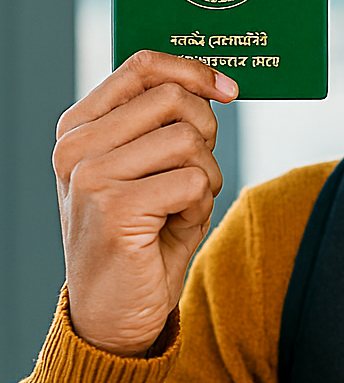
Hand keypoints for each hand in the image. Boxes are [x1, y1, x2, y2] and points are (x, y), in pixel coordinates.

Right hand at [53, 51, 238, 356]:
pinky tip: (175, 229)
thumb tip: (217, 84)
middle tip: (197, 175)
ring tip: (181, 208)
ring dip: (205, 177)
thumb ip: (165, 125)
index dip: (194, 71)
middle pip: (174, 99)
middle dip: (206, 135)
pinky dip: (201, 206)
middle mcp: (76, 146)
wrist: (112, 315)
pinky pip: (194, 181)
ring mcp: (91, 176)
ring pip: (189, 141)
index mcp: (78, 128)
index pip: (142, 67)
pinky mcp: (116, 208)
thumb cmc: (139, 240)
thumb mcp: (147, 171)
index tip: (229, 90)